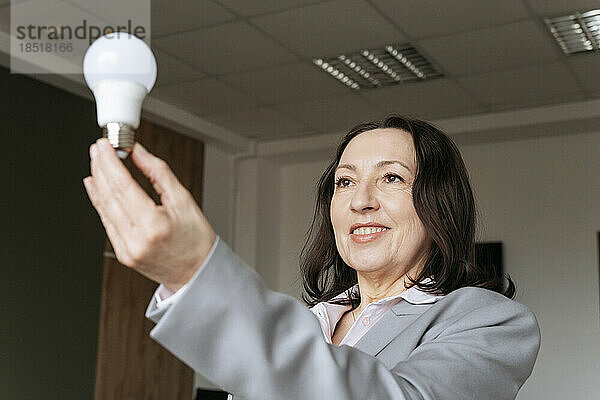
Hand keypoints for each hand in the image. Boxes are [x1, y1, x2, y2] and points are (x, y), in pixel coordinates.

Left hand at [83, 138, 215, 291]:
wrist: (196, 272)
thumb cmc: (196, 240)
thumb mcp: (184, 200)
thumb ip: (158, 173)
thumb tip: (138, 153)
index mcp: (154, 224)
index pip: (123, 186)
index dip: (110, 162)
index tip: (105, 146)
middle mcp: (136, 238)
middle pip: (109, 196)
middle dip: (101, 168)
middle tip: (98, 149)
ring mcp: (126, 249)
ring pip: (104, 209)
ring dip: (98, 183)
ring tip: (96, 162)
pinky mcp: (122, 254)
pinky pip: (107, 223)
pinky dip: (100, 202)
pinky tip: (96, 187)